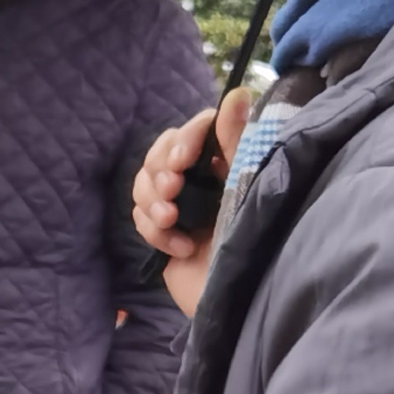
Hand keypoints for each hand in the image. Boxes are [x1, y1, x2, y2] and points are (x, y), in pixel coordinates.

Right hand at [132, 88, 256, 319]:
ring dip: (152, 203)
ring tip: (173, 223)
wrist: (241, 301)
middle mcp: (204, 179)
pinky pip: (139, 217)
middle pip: (160, 153)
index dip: (183, 140)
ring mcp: (182, 205)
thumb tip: (238, 93)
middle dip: (159, 173)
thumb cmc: (254, 243)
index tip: (183, 162)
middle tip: (172, 193)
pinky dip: (154, 232)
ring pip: (143, 183)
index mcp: (228, 162)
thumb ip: (238, 141)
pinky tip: (179, 248)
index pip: (196, 129)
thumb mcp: (246, 187)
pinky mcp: (165, 232)